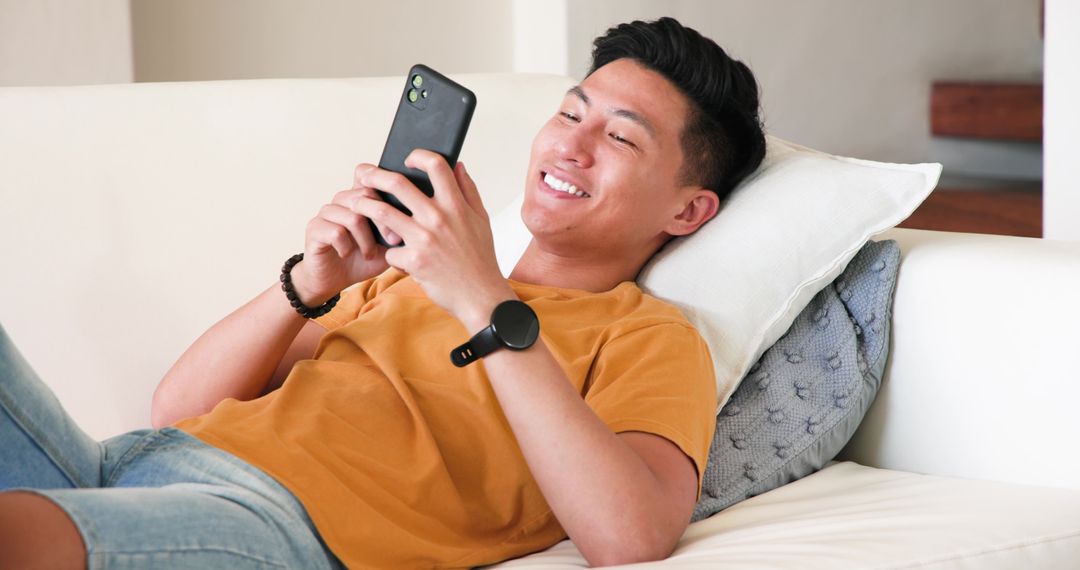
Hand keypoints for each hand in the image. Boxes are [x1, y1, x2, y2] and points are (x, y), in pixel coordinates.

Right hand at [289, 165, 393, 304]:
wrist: (334, 279)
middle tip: (393, 242)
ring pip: (353, 216)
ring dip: (366, 240)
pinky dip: (347, 247)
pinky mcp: (314, 228)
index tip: (398, 211)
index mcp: (358, 197)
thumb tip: (418, 218)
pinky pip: (336, 232)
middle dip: (384, 222)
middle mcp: (341, 200)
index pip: (366, 174)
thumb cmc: (363, 259)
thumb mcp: (388, 245)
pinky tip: (347, 254)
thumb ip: (399, 229)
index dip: (381, 184)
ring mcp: (326, 212)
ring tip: (369, 254)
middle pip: (366, 195)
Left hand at [351, 149, 514, 328]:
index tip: (408, 159)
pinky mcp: (414, 260)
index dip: (418, 156)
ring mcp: (424, 239)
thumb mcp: (481, 219)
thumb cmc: (480, 258)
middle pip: (397, 183)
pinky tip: (399, 260)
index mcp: (456, 205)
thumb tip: (458, 165)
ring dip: (364, 205)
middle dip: (375, 175)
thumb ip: (468, 190)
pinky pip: (391, 251)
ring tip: (356, 204)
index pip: (436, 166)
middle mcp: (438, 218)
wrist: (481, 296)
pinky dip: (392, 254)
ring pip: (381, 212)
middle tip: (364, 174)